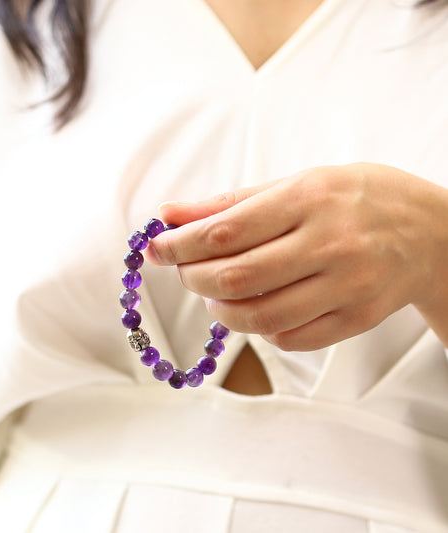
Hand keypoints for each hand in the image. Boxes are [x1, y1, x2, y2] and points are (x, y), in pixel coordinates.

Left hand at [147, 163, 447, 350]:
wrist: (430, 231)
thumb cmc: (355, 199)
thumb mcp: (296, 184)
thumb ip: (230, 202)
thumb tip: (170, 214)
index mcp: (309, 199)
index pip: (225, 231)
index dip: (179, 245)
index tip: (154, 248)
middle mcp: (329, 244)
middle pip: (235, 277)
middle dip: (192, 278)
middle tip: (183, 270)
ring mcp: (347, 286)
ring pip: (259, 317)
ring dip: (220, 309)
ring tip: (213, 293)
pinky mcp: (357, 318)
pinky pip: (291, 338)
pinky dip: (259, 329)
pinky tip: (254, 309)